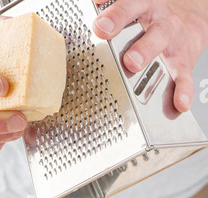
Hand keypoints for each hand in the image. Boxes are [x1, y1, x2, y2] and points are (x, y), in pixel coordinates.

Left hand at [93, 0, 207, 112]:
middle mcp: (160, 22)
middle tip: (127, 59)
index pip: (130, 7)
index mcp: (144, 7)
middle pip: (152, 30)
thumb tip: (95, 4)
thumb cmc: (152, 19)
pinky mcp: (184, 62)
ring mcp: (173, 42)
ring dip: (150, 56)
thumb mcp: (134, 8)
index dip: (116, 16)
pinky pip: (184, 76)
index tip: (100, 28)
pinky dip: (183, 90)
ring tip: (135, 68)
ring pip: (165, 46)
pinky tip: (179, 103)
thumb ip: (115, 10)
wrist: (188, 22)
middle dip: (139, 44)